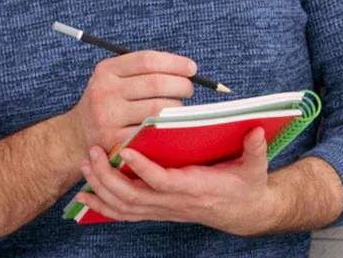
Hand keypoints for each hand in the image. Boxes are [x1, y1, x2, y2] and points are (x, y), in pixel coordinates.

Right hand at [64, 51, 196, 150]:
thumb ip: (142, 70)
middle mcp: (105, 91)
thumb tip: (185, 68)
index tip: (191, 68)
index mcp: (106, 70)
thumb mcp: (112, 78)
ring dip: (177, 107)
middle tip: (188, 89)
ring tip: (178, 107)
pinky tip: (170, 124)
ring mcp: (109, 117)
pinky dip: (167, 127)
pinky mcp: (115, 139)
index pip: (147, 60)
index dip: (175, 62)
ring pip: (158, 109)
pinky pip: (152, 131)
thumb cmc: (108, 102)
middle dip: (182, 85)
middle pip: (156, 83)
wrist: (77, 134)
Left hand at [76, 127, 278, 236]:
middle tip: (93, 152)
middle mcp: (175, 202)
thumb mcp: (255, 168)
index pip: (163, 181)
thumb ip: (255, 149)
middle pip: (134, 196)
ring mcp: (164, 209)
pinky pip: (125, 213)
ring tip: (85, 163)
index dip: (142, 168)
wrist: (244, 212)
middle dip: (108, 176)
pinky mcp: (159, 211)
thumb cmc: (247, 185)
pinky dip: (103, 205)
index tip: (125, 150)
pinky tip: (85, 194)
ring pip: (124, 206)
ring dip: (101, 187)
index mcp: (195, 188)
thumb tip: (257, 130)